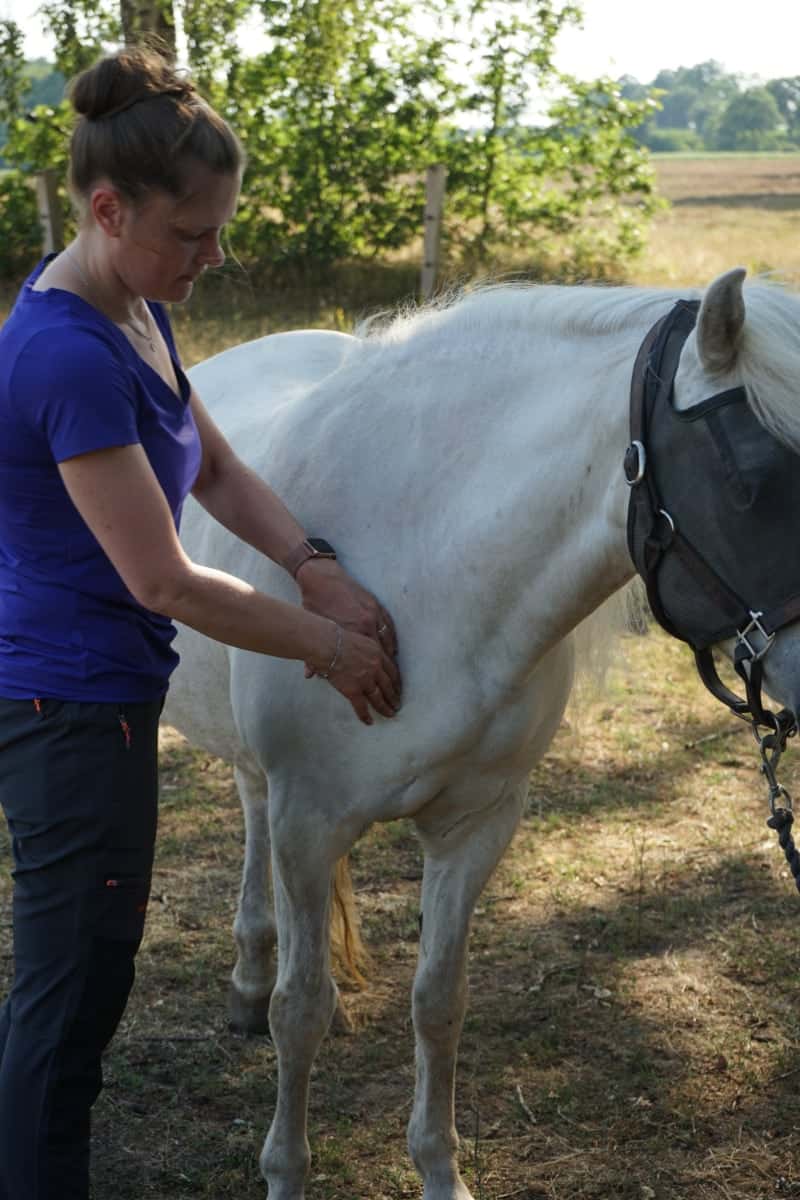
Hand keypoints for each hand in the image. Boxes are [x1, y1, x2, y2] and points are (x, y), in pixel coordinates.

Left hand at [297, 558, 399, 672]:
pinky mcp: (376, 604)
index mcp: (350, 633)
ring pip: (388, 640)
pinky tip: (393, 648)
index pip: (366, 659)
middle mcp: (365, 625)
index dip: (372, 672)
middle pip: (381, 652)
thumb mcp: (315, 629)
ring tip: (393, 669)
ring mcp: (373, 613)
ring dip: (391, 655)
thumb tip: (310, 675)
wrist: (322, 576)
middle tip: (390, 683)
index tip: (375, 684)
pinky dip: (392, 638)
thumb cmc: (315, 602)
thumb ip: (314, 653)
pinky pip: (389, 625)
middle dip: (386, 669)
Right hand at [316, 624, 401, 725]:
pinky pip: (362, 706)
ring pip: (379, 697)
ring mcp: (366, 680)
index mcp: (377, 653)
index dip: (396, 680)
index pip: (391, 670)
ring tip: (390, 713)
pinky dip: (365, 715)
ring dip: (385, 707)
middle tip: (398, 704)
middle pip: (389, 685)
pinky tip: (369, 722)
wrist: (328, 644)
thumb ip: (364, 649)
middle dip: (394, 695)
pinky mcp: (354, 690)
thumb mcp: (359, 637)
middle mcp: (375, 667)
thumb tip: (362, 657)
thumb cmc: (337, 637)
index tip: (398, 687)